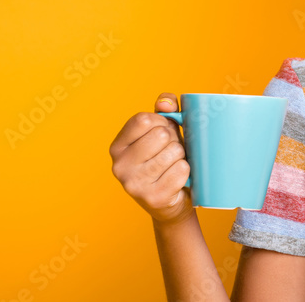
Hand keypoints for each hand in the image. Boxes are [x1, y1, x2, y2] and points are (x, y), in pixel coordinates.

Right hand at [109, 92, 193, 225]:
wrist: (172, 201)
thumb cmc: (166, 159)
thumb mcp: (162, 131)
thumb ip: (164, 110)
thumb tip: (166, 104)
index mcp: (117, 146)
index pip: (144, 119)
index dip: (162, 121)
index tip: (164, 132)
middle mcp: (119, 166)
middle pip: (161, 134)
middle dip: (174, 140)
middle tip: (171, 152)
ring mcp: (134, 184)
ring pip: (174, 151)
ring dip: (181, 156)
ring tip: (173, 165)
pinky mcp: (153, 198)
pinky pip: (182, 170)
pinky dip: (186, 171)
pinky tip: (178, 179)